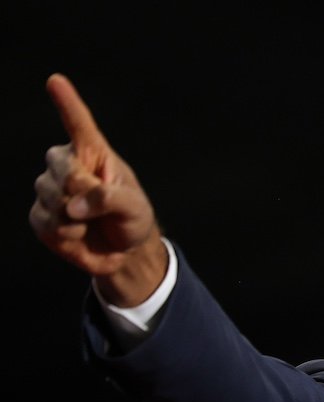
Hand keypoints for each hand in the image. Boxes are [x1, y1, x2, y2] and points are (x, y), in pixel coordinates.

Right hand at [30, 73, 165, 305]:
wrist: (123, 251)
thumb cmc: (132, 220)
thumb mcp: (134, 208)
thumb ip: (110, 200)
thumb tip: (73, 206)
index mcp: (92, 153)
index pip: (77, 123)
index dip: (66, 102)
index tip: (56, 80)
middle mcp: (66, 164)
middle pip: (63, 170)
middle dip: (84, 192)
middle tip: (101, 208)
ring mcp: (49, 188)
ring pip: (52, 198)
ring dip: (76, 218)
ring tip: (90, 221)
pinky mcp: (40, 214)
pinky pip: (46, 222)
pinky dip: (66, 234)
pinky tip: (77, 233)